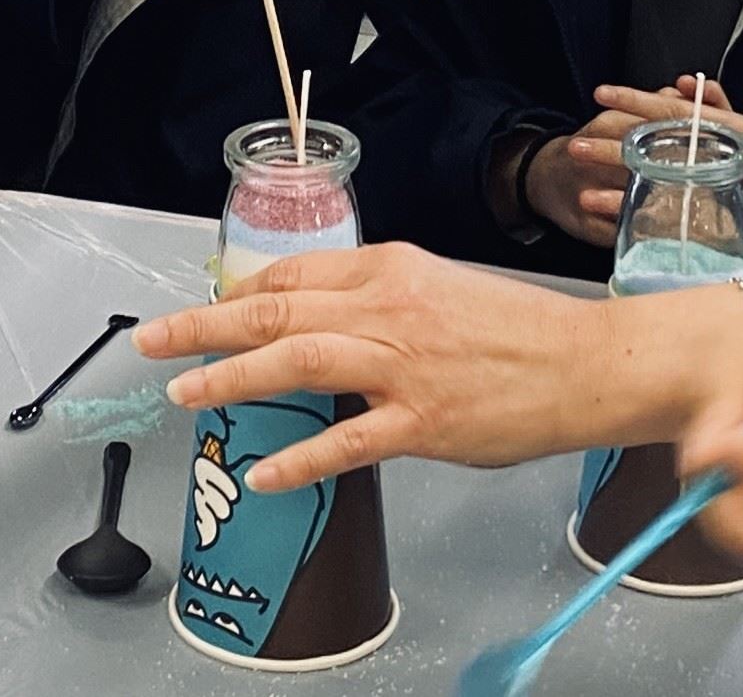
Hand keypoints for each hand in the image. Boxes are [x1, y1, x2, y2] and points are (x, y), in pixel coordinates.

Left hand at [134, 242, 642, 491]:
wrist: (590, 362)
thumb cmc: (521, 330)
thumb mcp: (442, 288)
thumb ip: (381, 300)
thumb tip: (323, 318)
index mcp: (393, 268)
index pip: (296, 271)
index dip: (241, 292)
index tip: (207, 311)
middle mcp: (390, 308)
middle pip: (277, 308)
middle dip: (203, 325)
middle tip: (152, 340)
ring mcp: (404, 366)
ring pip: (296, 360)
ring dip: (231, 376)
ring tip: (185, 392)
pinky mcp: (424, 421)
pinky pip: (346, 442)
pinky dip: (299, 458)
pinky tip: (265, 473)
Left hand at [532, 79, 742, 248]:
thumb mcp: (741, 129)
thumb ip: (713, 105)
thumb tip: (684, 82)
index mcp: (738, 131)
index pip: (678, 111)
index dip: (637, 100)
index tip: (602, 93)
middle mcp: (727, 161)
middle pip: (661, 148)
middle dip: (614, 145)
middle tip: (577, 143)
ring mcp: (715, 194)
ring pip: (655, 182)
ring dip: (612, 178)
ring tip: (579, 175)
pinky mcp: (703, 224)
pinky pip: (656, 215)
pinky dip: (623, 208)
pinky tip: (595, 203)